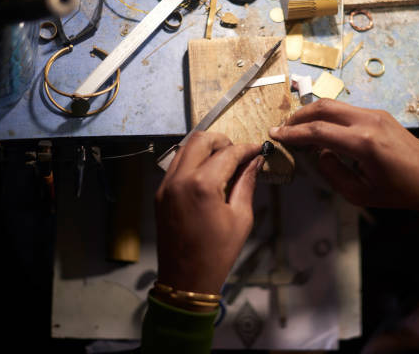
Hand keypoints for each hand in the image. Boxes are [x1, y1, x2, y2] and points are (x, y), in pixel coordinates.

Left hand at [155, 132, 262, 301]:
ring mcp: (165, 185)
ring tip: (224, 162)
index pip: (227, 153)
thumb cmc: (218, 253)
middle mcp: (179, 179)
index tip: (258, 150)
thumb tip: (255, 161)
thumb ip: (246, 183)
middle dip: (222, 141)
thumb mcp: (241, 218)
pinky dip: (193, 161)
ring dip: (205, 149)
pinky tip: (208, 174)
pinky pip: (176, 165)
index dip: (246, 149)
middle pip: (200, 139)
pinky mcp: (160, 193)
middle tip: (239, 154)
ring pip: (185, 148)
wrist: (186, 279)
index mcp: (202, 185)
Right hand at [269, 99, 418, 211]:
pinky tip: (320, 130)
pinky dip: (327, 116)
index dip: (293, 133)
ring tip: (297, 129)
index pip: (318, 131)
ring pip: (334, 105)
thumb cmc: (398, 192)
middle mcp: (368, 122)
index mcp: (364, 144)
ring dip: (312, 114)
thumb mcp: (360, 194)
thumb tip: (319, 153)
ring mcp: (375, 114)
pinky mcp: (379, 114)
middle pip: (323, 108)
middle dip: (298, 116)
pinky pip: (346, 110)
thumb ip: (333, 173)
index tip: (275, 135)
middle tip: (282, 129)